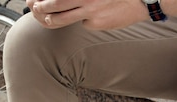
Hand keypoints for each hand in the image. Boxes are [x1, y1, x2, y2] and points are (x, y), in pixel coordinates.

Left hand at [26, 0, 147, 29]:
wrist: (141, 0)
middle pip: (55, 4)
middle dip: (41, 7)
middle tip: (35, 8)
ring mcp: (90, 11)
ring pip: (62, 19)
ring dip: (51, 19)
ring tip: (46, 19)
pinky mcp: (96, 23)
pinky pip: (83, 23)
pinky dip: (82, 20)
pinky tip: (92, 16)